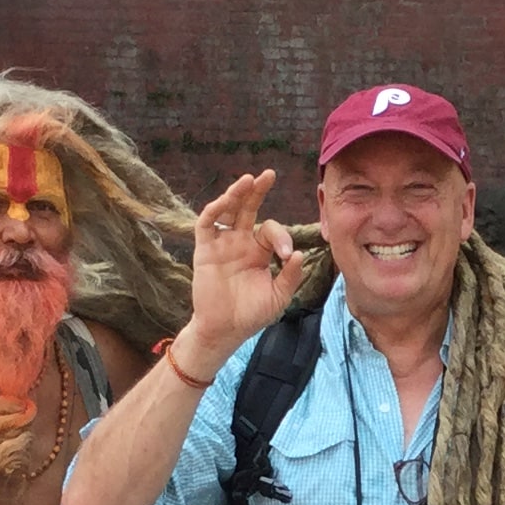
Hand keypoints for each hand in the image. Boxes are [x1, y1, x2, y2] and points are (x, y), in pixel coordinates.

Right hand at [185, 168, 301, 361]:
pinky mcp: (205, 250)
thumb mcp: (278, 296)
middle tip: (269, 174)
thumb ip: (290, 276)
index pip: (272, 231)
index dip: (282, 237)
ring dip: (236, 195)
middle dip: (258, 191)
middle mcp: (241, 242)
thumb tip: (300, 254)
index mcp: (259, 251)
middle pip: (249, 208)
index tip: (286, 254)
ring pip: (228, 211)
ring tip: (248, 180)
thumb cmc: (251, 314)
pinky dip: (214, 211)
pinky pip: (207, 225)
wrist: (225, 330)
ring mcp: (222, 244)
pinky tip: (224, 202)